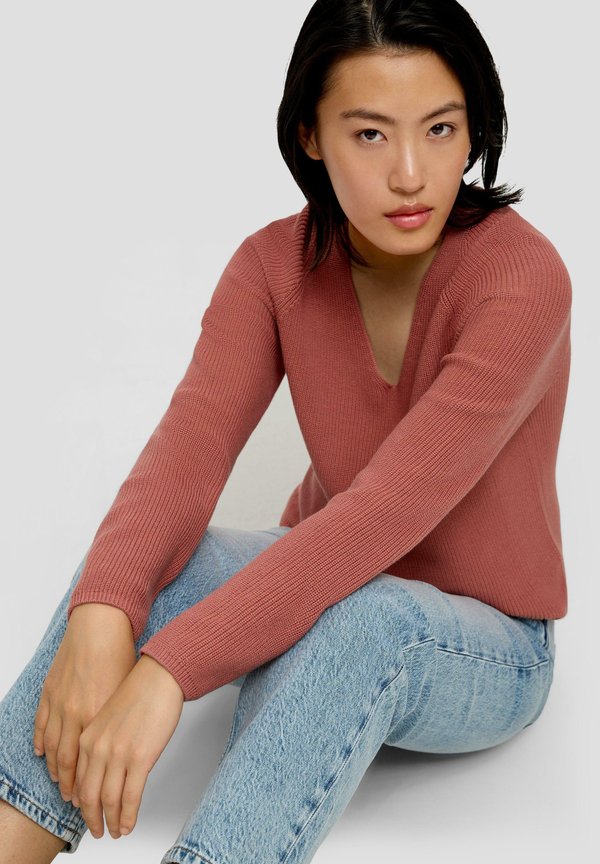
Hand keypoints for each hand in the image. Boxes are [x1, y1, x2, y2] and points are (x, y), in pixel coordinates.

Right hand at [33, 603, 136, 801]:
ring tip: (61, 785)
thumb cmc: (119, 654)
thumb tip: (122, 747)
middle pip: (66, 764)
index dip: (89, 788)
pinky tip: (43, 755)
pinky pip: (41, 725)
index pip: (88, 763)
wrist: (100, 625)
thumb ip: (119, 722)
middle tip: (75, 803)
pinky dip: (41, 742)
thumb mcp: (125, 693)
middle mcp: (75, 714)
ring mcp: (59, 703)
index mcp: (97, 716)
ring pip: (52, 748)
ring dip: (55, 770)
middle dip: (71, 788)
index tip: (91, 803)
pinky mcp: (49, 691)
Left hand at [72, 654, 183, 838]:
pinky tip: (129, 824)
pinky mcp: (141, 759)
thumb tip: (105, 770)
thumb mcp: (108, 717)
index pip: (79, 781)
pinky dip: (128, 816)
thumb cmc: (139, 692)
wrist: (159, 677)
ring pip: (109, 801)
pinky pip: (131, 797)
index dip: (82, 803)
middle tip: (98, 830)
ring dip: (112, 821)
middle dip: (93, 819)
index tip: (88, 813)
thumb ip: (100, 742)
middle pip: (89, 796)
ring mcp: (119, 755)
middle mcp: (98, 749)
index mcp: (88, 738)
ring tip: (116, 831)